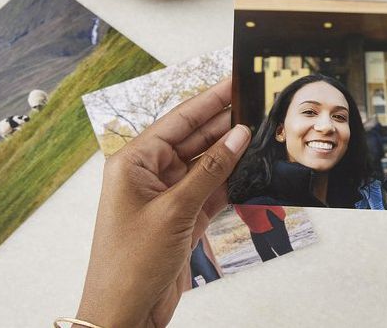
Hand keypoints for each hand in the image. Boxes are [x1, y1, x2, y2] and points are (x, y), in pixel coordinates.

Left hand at [75, 78, 250, 327]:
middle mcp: (149, 174)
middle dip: (224, 122)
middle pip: (194, 138)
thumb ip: (210, 170)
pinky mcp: (183, 218)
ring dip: (231, 152)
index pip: (178, 120)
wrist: (125, 312)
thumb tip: (239, 134)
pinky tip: (252, 167)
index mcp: (133, 162)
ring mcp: (167, 196)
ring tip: (262, 131)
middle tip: (258, 104)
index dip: (209, 100)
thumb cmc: (130, 264)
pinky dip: (231, 180)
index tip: (235, 82)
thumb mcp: (174, 211)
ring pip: (206, 164)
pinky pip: (211, 189)